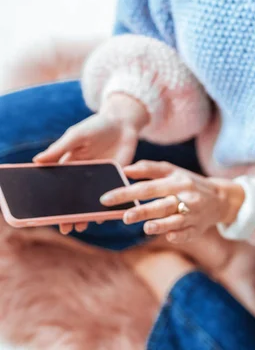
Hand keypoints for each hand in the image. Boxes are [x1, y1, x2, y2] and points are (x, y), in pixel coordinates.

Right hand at [33, 93, 148, 233]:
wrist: (123, 121)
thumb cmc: (97, 126)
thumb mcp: (76, 135)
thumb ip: (59, 149)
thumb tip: (36, 161)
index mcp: (70, 165)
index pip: (59, 187)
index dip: (54, 202)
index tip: (49, 216)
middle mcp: (84, 175)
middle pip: (75, 198)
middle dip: (70, 215)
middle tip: (67, 228)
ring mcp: (101, 178)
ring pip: (92, 201)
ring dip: (88, 215)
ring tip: (83, 226)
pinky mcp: (118, 178)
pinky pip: (112, 196)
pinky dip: (109, 207)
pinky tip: (105, 216)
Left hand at [100, 160, 244, 243]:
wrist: (220, 198)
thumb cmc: (188, 183)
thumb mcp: (173, 171)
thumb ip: (149, 169)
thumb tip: (125, 170)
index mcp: (175, 180)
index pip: (147, 186)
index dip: (126, 192)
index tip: (106, 198)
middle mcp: (185, 196)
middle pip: (161, 204)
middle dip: (142, 210)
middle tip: (124, 217)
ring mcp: (193, 213)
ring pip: (175, 219)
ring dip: (161, 223)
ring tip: (145, 227)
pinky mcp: (198, 228)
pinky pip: (187, 233)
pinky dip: (178, 234)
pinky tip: (168, 236)